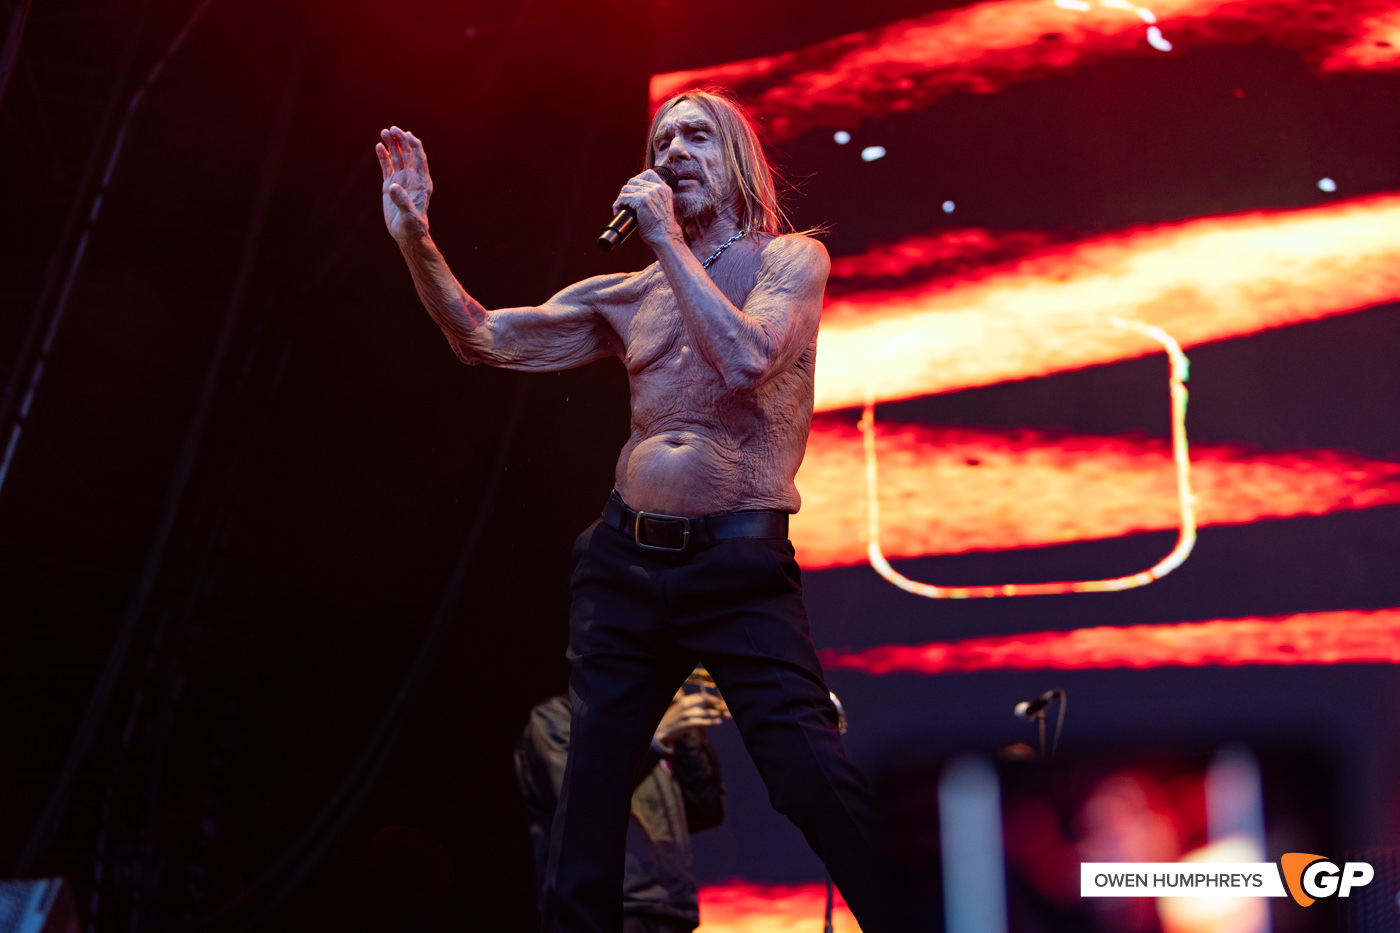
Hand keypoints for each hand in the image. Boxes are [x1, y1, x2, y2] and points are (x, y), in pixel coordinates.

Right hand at [377, 126, 432, 240]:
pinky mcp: (390, 186)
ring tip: (384, 132)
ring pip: (397, 157)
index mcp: (421, 182)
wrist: (406, 235)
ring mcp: (401, 180)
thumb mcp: (409, 216)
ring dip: (392, 144)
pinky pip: (387, 167)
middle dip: (401, 140)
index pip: (419, 158)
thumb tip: (393, 186)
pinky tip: (379, 146)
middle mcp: (412, 178)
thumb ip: (402, 201)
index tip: (406, 134)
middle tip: (392, 129)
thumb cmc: (412, 227)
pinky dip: (383, 156)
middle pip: (408, 153)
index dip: (414, 145)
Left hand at [611, 169, 681, 248]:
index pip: (648, 174)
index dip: (637, 181)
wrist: (665, 237)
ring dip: (620, 199)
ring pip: (626, 189)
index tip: (633, 192)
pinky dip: (618, 205)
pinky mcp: (642, 201)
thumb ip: (654, 197)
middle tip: (624, 203)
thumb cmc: (661, 227)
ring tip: (621, 208)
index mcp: (664, 188)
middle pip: (633, 181)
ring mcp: (650, 193)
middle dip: (626, 192)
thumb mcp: (661, 206)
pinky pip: (623, 198)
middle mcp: (658, 188)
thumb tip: (636, 195)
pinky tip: (619, 211)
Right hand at [654, 689, 727, 746]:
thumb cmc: (674, 720)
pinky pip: (701, 722)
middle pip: (705, 702)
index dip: (713, 698)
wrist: (661, 730)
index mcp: (685, 700)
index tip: (721, 702)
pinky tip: (718, 722)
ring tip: (727, 715)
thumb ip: (695, 708)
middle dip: (717, 705)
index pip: (701, 696)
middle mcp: (685, 706)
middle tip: (727, 708)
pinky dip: (711, 722)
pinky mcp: (686, 725)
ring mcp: (685, 715)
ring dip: (717, 714)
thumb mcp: (682, 710)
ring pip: (705, 713)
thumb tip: (712, 707)